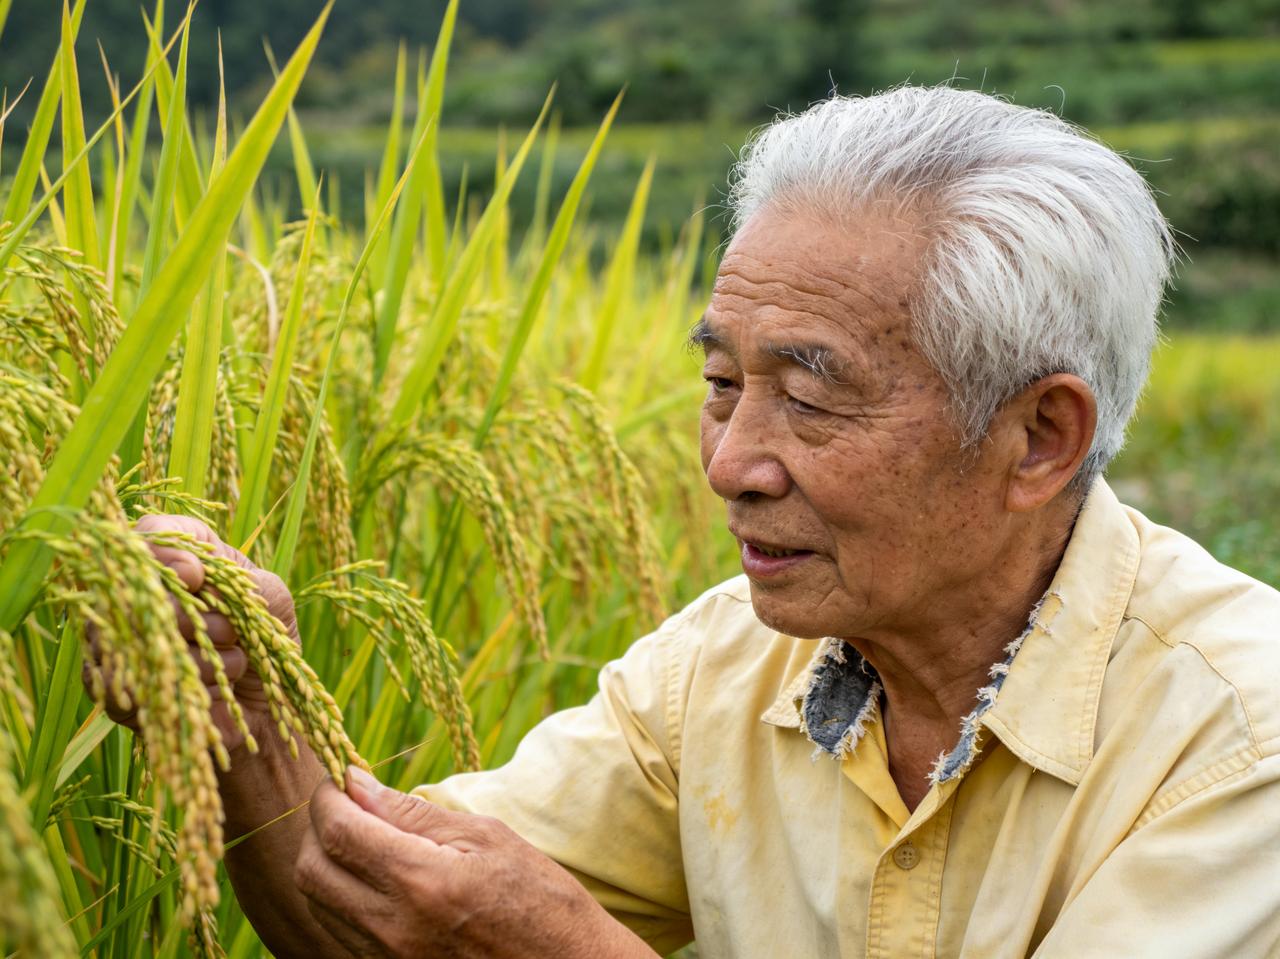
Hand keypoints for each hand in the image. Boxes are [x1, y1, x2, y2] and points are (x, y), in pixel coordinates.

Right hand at [85, 513, 299, 755]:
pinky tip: (215, 688)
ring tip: (233, 660)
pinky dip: (182, 683)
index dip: (163, 548)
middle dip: (185, 611)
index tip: (195, 575)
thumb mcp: (272, 602)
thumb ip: (242, 579)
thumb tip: (193, 573)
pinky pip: (123, 683)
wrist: (273, 711)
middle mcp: (143, 596)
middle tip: (229, 631)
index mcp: (183, 560)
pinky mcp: (120, 693)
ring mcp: (123, 643)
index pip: (152, 532)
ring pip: (125, 633)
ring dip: (192, 650)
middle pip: (130, 584)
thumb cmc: (269, 645)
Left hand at [294, 768, 659, 958]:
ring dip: (328, 862)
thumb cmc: (539, 897)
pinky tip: (378, 876)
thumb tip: (358, 784)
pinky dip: (343, 895)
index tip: (344, 776)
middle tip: (351, 804)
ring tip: (366, 837)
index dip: (329, 796)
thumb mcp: (486, 838)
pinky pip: (340, 931)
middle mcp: (391, 927)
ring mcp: (386, 958)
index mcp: (420, 882)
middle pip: (311, 870)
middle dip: (319, 827)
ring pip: (318, 903)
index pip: (338, 831)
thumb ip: (414, 814)